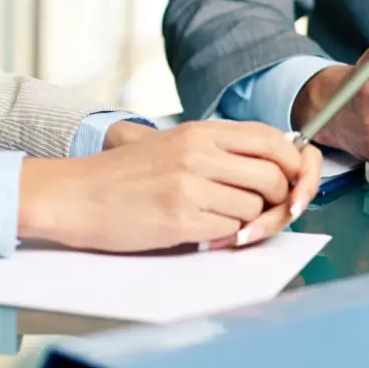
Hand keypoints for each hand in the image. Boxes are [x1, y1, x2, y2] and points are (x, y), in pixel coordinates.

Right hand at [18, 121, 321, 251]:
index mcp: (202, 132)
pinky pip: (230, 229)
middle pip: (273, 177)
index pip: (272, 139)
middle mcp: (200, 153)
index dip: (293, 163)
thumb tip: (276, 165)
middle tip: (264, 211)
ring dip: (249, 220)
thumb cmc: (128, 176)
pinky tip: (205, 232)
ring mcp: (190, 185)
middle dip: (279, 200)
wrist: (75, 196)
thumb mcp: (177, 145)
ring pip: (255, 207)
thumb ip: (222, 150)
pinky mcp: (180, 218)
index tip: (291, 180)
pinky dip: (227, 235)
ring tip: (223, 220)